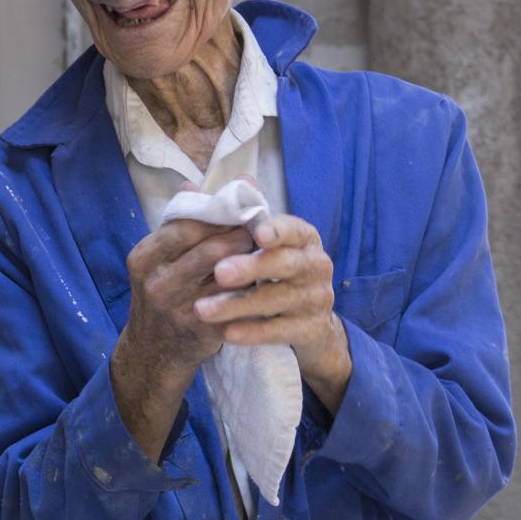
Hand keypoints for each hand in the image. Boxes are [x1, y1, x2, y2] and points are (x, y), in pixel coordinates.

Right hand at [110, 202, 256, 460]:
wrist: (154, 353)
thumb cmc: (161, 295)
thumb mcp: (156, 260)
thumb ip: (177, 225)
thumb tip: (195, 183)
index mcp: (143, 258)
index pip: (184, 225)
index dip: (219, 213)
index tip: (245, 204)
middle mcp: (156, 284)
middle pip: (208, 249)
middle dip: (241, 234)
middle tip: (267, 225)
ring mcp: (178, 309)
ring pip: (226, 277)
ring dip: (253, 260)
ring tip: (272, 247)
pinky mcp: (201, 331)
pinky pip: (234, 304)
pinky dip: (253, 289)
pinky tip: (269, 278)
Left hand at [192, 214, 351, 410]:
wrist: (310, 326)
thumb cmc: (275, 274)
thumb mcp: (263, 246)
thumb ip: (237, 217)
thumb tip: (203, 185)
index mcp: (303, 238)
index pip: (293, 229)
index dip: (278, 230)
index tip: (259, 233)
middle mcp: (316, 265)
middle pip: (284, 264)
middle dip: (250, 267)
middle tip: (218, 272)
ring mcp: (317, 298)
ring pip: (277, 299)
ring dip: (238, 304)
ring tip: (203, 309)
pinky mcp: (312, 329)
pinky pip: (280, 331)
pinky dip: (253, 332)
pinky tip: (227, 334)